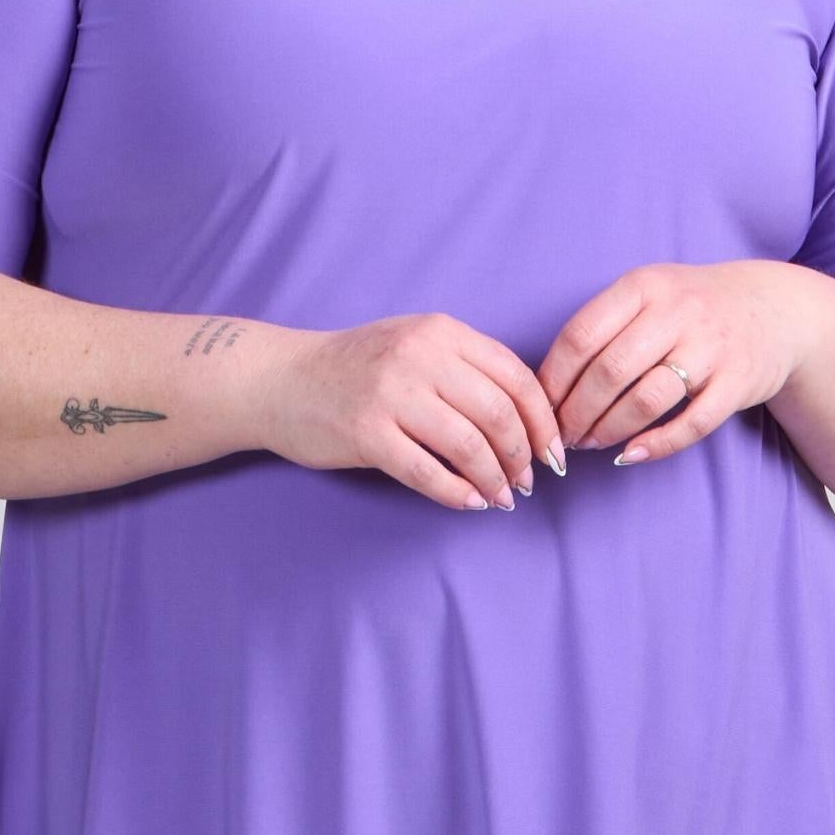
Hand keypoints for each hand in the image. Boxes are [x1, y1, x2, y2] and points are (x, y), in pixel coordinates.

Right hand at [244, 312, 566, 512]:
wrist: (280, 380)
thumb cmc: (354, 368)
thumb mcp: (413, 345)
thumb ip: (463, 367)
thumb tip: (526, 416)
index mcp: (440, 332)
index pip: (515, 376)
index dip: (543, 420)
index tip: (554, 450)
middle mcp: (419, 357)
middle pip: (498, 413)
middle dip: (523, 454)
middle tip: (529, 480)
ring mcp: (391, 395)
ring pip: (469, 445)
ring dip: (495, 478)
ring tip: (503, 496)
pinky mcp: (367, 434)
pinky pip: (428, 472)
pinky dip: (457, 493)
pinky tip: (470, 502)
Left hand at [539, 260, 808, 466]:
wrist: (774, 309)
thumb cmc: (693, 308)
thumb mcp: (650, 293)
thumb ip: (605, 325)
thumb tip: (549, 383)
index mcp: (645, 286)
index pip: (581, 335)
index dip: (554, 379)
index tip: (541, 407)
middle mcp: (678, 312)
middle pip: (609, 372)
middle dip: (576, 413)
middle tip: (564, 436)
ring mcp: (711, 348)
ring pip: (646, 400)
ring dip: (609, 430)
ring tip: (592, 443)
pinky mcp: (737, 383)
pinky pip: (691, 424)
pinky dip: (656, 445)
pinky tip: (631, 455)